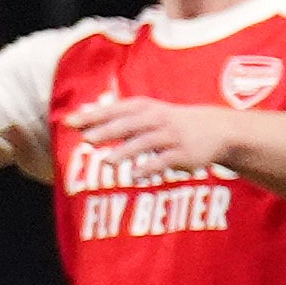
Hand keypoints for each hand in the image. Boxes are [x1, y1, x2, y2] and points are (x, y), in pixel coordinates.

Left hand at [67, 93, 233, 181]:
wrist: (216, 129)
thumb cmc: (169, 122)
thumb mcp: (145, 113)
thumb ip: (113, 118)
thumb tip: (78, 120)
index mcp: (143, 108)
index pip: (113, 110)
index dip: (92, 116)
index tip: (69, 123)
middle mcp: (156, 119)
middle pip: (128, 124)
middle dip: (107, 131)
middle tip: (86, 140)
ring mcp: (170, 136)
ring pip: (145, 143)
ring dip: (125, 152)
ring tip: (106, 163)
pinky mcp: (183, 154)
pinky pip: (163, 161)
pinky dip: (148, 168)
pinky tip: (133, 176)